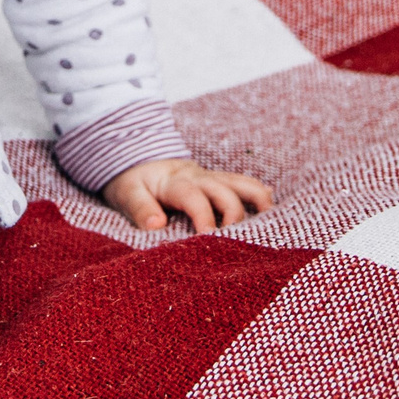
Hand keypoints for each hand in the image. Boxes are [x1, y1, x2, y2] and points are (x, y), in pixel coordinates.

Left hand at [101, 159, 272, 233]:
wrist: (136, 156)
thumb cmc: (132, 182)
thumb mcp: (126, 193)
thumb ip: (140, 208)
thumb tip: (156, 226)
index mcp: (175, 182)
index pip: (193, 197)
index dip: (203, 216)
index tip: (207, 237)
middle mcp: (199, 178)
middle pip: (225, 190)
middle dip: (234, 214)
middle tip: (234, 241)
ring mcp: (212, 179)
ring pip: (242, 183)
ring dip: (257, 200)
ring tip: (269, 221)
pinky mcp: (219, 183)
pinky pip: (244, 184)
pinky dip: (259, 194)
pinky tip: (273, 207)